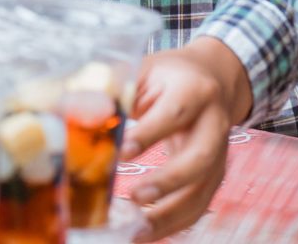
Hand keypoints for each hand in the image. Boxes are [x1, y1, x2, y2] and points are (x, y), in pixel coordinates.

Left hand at [120, 36, 251, 240]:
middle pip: (200, 157)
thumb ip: (118, 88)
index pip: (174, 114)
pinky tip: (150, 232)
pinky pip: (200, 204)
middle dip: (168, 181)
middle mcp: (214, 122)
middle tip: (135, 197)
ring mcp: (220, 151)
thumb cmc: (171, 74)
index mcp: (194, 90)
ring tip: (138, 231)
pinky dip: (176, 222)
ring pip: (203, 190)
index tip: (121, 152)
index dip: (149, 135)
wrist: (216, 76)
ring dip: (171, 214)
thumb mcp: (147, 69)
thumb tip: (77, 111)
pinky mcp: (216, 173)